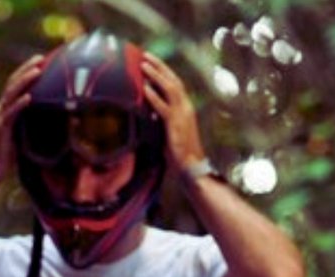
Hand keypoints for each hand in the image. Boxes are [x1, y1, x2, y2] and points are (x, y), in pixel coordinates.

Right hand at [0, 54, 45, 180]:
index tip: (40, 60)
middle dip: (26, 69)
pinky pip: (11, 114)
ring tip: (37, 71)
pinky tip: (29, 97)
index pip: (14, 84)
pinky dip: (20, 104)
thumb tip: (49, 116)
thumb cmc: (7, 154)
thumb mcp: (20, 133)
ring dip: (24, 81)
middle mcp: (0, 109)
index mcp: (4, 108)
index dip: (25, 70)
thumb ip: (29, 122)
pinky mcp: (1, 129)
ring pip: (11, 94)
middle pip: (12, 83)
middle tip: (41, 58)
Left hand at [140, 53, 208, 174]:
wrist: (191, 164)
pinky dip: (154, 96)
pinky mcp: (175, 124)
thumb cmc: (179, 150)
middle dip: (159, 66)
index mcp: (185, 107)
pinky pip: (163, 107)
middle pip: (173, 80)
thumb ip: (161, 117)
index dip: (164, 71)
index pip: (175, 83)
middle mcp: (185, 106)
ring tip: (143, 64)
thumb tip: (148, 110)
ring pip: (169, 88)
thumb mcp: (169, 129)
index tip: (152, 60)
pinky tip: (144, 88)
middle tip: (145, 55)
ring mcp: (181, 114)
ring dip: (156, 75)